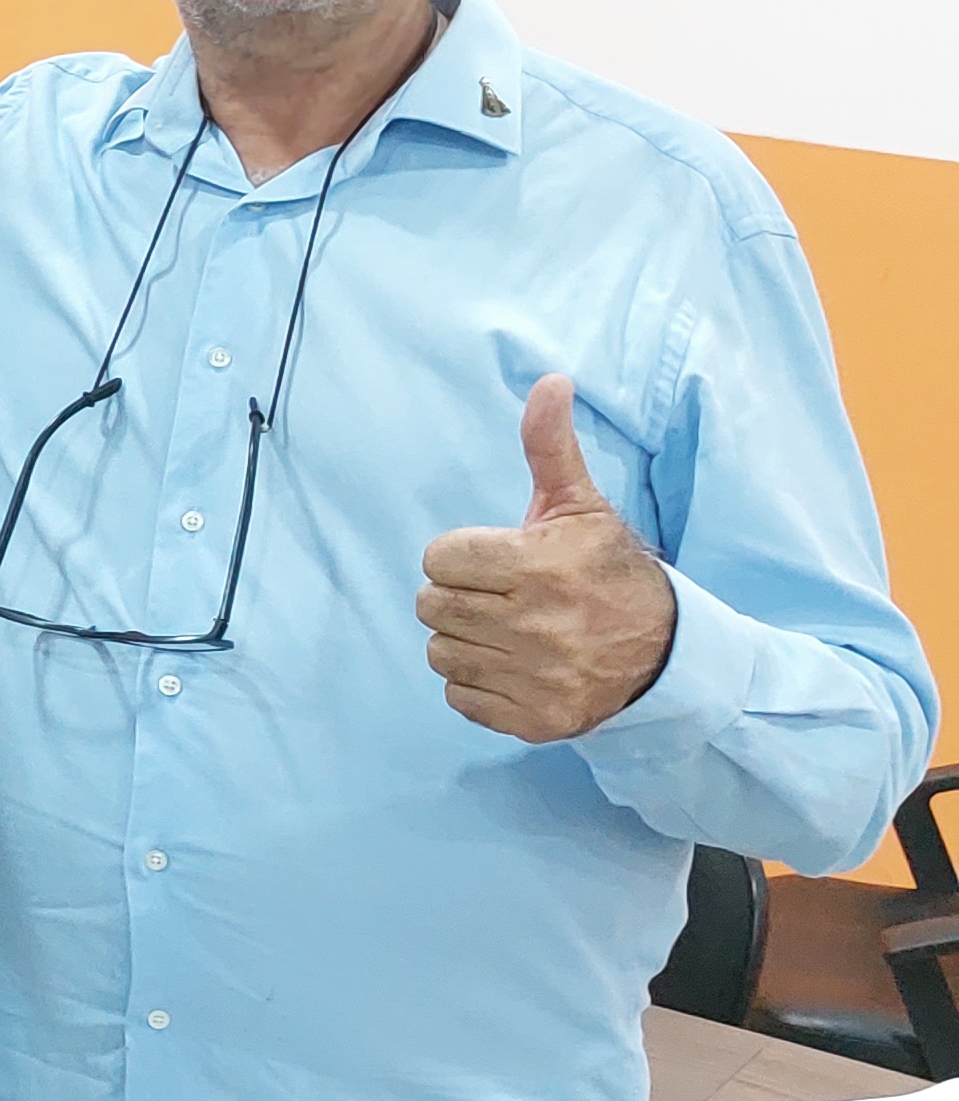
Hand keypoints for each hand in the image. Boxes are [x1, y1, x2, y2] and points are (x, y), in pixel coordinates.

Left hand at [419, 376, 675, 742]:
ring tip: (507, 630)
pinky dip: (478, 684)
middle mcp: (536, 624)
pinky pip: (459, 698)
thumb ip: (550, 447)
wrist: (668, 652)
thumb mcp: (583, 506)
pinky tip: (514, 666)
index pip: (439, 558)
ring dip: (464, 641)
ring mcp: (536, 677)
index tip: (498, 561)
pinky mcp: (536, 720)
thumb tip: (550, 380)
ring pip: (440, 652)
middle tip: (500, 596)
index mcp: (539, 565)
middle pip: (432, 606)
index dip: (462, 556)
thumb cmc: (610, 570)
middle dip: (459, 596)